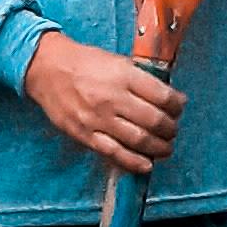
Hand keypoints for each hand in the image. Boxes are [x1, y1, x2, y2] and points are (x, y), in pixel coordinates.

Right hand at [27, 37, 182, 172]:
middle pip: (155, 121)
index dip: (177, 105)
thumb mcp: (116, 61)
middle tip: (172, 129)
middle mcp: (113, 98)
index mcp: (124, 75)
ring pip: (139, 140)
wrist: (47, 68)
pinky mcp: (85, 134)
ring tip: (164, 147)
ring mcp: (98, 119)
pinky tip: (146, 164)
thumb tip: (167, 97)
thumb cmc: (84, 62)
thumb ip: (140, 79)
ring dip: (159, 148)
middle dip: (170, 129)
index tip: (179, 108)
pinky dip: (134, 162)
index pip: (163, 96)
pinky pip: (115, 153)